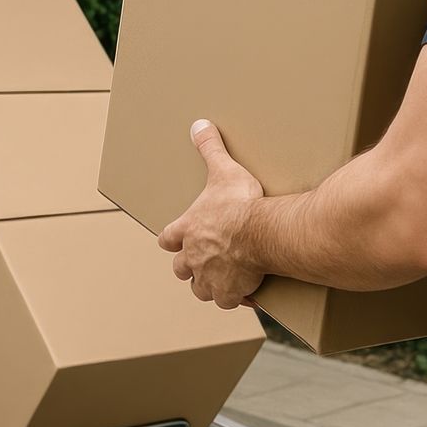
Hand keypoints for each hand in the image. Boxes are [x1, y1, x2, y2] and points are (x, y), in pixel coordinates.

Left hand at [157, 120, 265, 308]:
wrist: (259, 231)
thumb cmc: (240, 202)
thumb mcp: (223, 170)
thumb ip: (210, 149)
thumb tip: (199, 125)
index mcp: (188, 230)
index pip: (167, 239)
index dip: (172, 239)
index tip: (177, 240)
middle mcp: (193, 257)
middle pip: (181, 269)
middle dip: (190, 266)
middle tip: (205, 261)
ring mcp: (209, 277)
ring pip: (200, 289)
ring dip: (208, 285)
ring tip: (223, 280)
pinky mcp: (228, 292)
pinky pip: (227, 301)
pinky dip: (235, 297)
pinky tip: (246, 293)